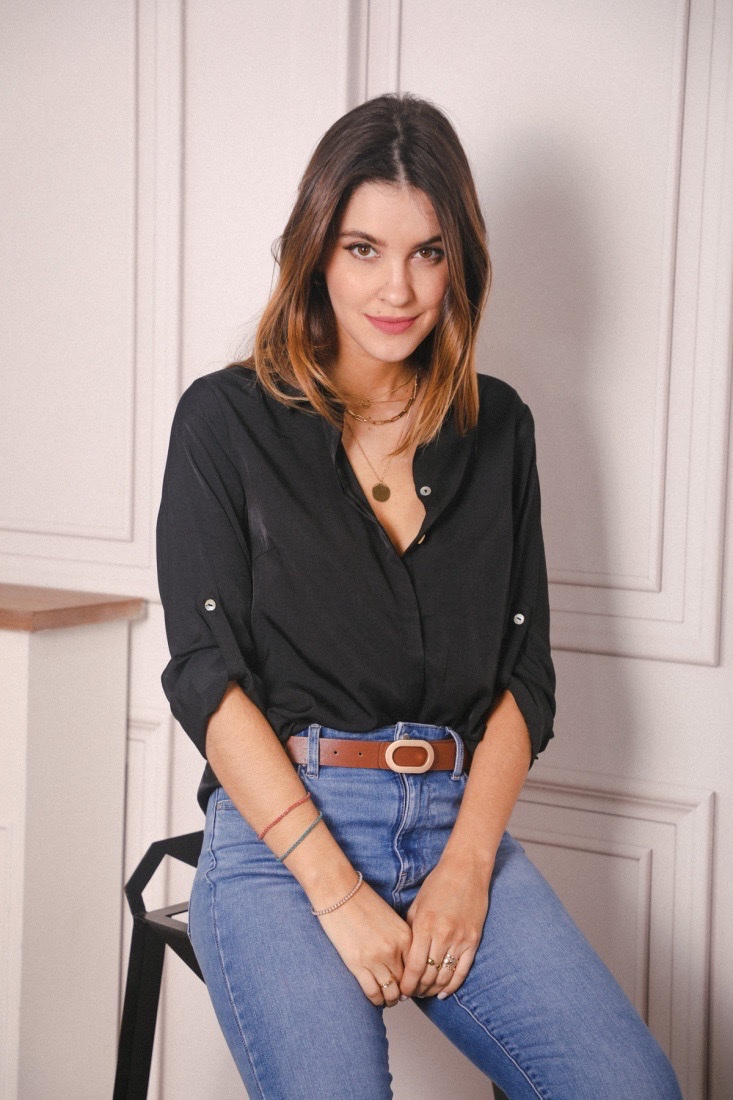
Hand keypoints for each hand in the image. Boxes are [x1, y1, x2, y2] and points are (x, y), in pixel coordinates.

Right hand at [316, 879, 412, 1007]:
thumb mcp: (391, 919)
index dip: (416, 981)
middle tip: (400, 996)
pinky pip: (372, 992)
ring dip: (390, 1000)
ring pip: (390, 992)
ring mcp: (376, 958)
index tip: (412, 985)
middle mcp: (394, 950)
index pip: (418, 968)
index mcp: (405, 936)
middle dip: (404, 993)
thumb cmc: (363, 902)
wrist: (339, 893)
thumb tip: (403, 964)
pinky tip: (375, 998)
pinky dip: (376, 1000)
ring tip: (388, 1000)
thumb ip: (400, 940)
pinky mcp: (357, 964)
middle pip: (406, 983)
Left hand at [399, 854, 490, 999]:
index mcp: (425, 926)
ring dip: (433, 989)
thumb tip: (402, 956)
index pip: (414, 967)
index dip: (407, 984)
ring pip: (445, 977)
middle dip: (418, 989)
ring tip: (425, 993)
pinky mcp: (473, 941)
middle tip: (412, 993)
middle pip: (429, 975)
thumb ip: (410, 930)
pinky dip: (452, 985)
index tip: (402, 991)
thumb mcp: (417, 905)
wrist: (466, 870)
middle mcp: (443, 935)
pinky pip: (462, 971)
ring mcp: (460, 939)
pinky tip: (443, 992)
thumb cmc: (438, 884)